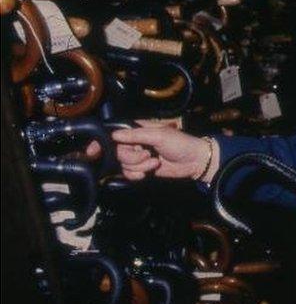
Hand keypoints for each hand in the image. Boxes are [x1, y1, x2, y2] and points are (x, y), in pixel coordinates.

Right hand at [87, 127, 212, 180]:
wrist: (194, 161)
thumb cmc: (180, 143)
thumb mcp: (159, 135)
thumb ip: (136, 135)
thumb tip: (113, 135)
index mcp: (137, 129)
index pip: (113, 134)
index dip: (101, 142)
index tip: (92, 151)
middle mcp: (134, 142)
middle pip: (116, 152)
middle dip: (131, 156)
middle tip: (147, 154)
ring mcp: (137, 156)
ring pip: (123, 164)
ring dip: (138, 165)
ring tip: (154, 162)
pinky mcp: (141, 168)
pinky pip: (129, 174)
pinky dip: (137, 174)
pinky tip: (149, 171)